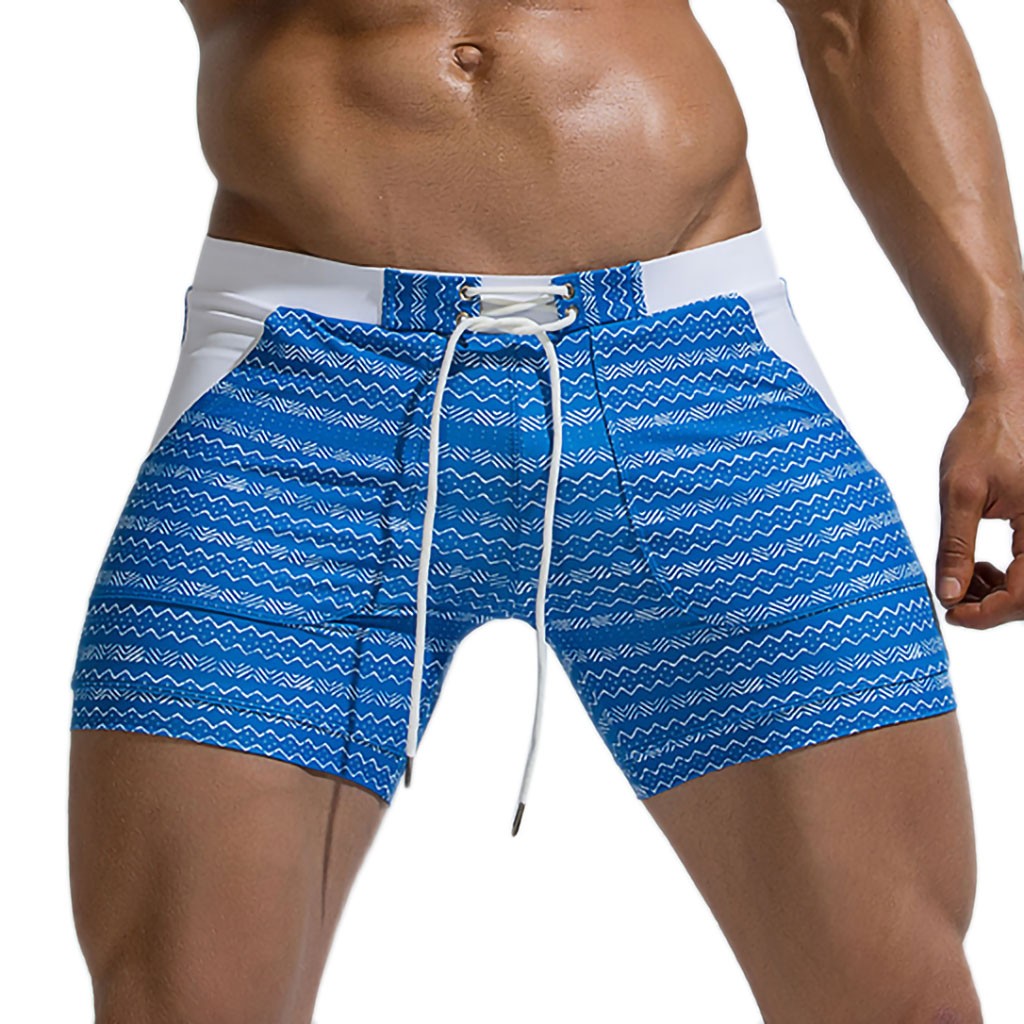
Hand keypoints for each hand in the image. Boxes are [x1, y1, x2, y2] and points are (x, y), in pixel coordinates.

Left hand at [936, 373, 1023, 627]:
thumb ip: (955, 547)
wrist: (1009, 403)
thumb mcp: (959, 493)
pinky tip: (982, 567)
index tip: (952, 615)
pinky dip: (1009, 577)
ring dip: (1000, 594)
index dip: (987, 615)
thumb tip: (950, 595)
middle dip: (992, 607)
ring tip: (965, 579)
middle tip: (953, 599)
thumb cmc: (986, 437)